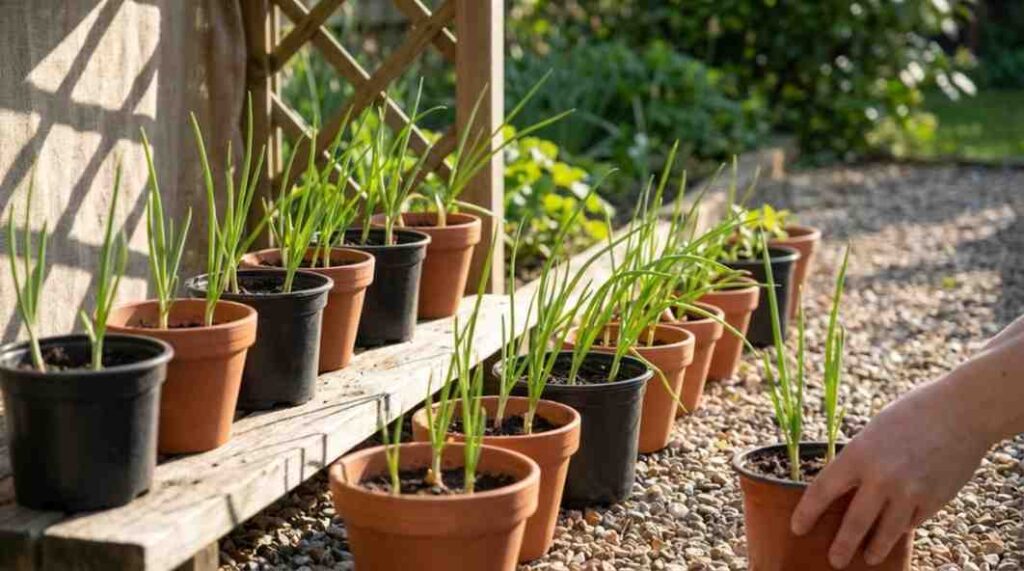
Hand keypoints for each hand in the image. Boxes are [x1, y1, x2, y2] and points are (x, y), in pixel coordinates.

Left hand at [790, 378, 989, 568]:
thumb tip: (846, 488)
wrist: (961, 411)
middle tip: (834, 561)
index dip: (807, 513)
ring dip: (875, 548)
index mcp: (859, 454)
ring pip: (887, 532)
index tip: (797, 528)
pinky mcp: (935, 500)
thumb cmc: (911, 414)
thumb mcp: (873, 432)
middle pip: (854, 523)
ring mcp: (910, 492)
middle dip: (842, 546)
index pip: (823, 491)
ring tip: (867, 557)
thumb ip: (860, 460)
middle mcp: (882, 478)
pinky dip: (904, 526)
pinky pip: (912, 521)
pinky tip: (898, 528)